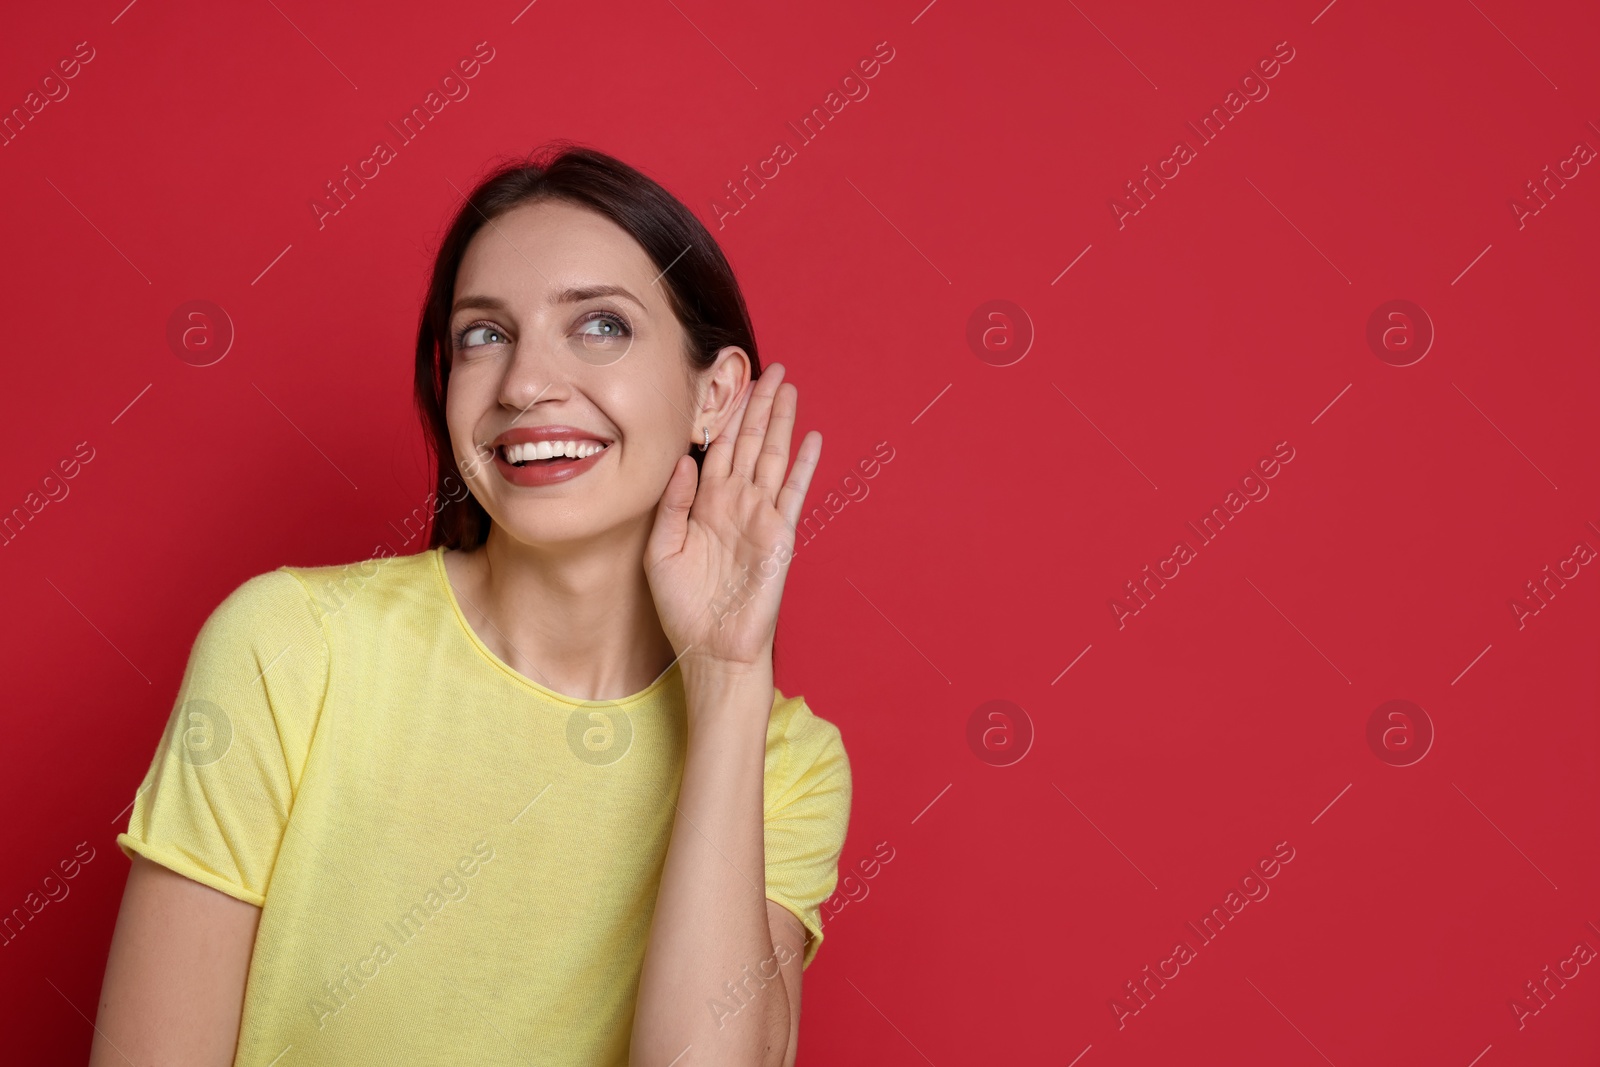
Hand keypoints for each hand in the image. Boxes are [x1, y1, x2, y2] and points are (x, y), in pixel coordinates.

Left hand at [644, 363, 820, 673]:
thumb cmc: (682, 607)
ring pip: (773, 457)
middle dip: (759, 404)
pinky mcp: (780, 534)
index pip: (718, 449)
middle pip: (750, 442)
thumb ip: (672, 504)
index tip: (730, 381)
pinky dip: (803, 464)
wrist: (712, 649)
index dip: (725, 416)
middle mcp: (735, 504)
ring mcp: (760, 517)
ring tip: (789, 387)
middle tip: (769, 367)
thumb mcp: (660, 551)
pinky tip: (811, 437)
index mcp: (704, 505)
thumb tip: (684, 459)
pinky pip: (794, 491)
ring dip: (781, 422)